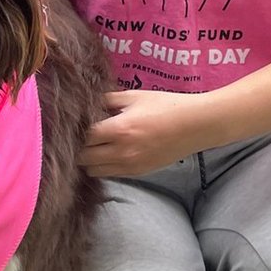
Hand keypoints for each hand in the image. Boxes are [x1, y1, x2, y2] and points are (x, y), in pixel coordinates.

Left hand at [79, 90, 210, 176]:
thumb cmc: (167, 106)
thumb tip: (86, 102)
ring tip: (93, 146)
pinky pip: (109, 174)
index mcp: (119, 129)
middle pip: (82, 158)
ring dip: (89, 160)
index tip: (73, 124)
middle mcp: (121, 151)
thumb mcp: (134, 96)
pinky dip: (103, 166)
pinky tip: (106, 154)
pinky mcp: (137, 173)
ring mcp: (129, 165)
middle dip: (78, 147)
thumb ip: (107, 99)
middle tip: (80, 137)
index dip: (75, 131)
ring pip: (93, 171)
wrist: (197, 125)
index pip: (83, 137)